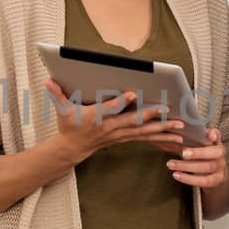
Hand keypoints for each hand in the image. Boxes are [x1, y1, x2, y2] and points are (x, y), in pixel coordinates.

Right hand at [45, 80, 184, 165]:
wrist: (73, 149)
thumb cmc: (69, 126)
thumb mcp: (61, 110)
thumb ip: (57, 94)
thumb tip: (48, 80)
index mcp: (97, 118)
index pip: (110, 109)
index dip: (121, 102)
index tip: (134, 93)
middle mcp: (111, 127)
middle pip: (134, 121)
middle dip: (152, 116)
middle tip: (168, 110)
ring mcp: (120, 134)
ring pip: (144, 132)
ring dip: (163, 130)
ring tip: (180, 126)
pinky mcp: (126, 137)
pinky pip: (146, 138)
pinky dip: (161, 138)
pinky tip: (176, 138)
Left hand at [164, 127, 228, 188]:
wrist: (215, 174)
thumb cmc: (203, 156)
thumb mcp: (201, 145)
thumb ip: (195, 138)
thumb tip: (180, 132)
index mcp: (217, 144)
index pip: (217, 137)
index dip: (214, 136)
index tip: (209, 136)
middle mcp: (221, 156)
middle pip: (213, 154)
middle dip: (197, 153)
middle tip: (182, 153)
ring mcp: (220, 170)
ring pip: (206, 168)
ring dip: (187, 166)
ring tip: (171, 164)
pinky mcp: (215, 181)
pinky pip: (203, 181)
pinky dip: (188, 179)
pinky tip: (176, 175)